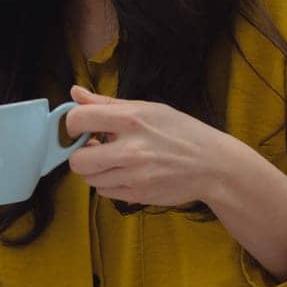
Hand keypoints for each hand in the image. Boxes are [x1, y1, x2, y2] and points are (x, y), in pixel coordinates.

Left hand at [63, 85, 233, 207]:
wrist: (213, 165)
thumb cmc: (181, 132)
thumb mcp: (148, 108)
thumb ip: (107, 103)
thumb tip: (74, 92)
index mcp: (132, 119)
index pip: (78, 120)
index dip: (72, 125)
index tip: (81, 128)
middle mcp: (131, 149)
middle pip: (77, 160)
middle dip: (80, 154)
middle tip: (95, 148)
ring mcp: (134, 175)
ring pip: (88, 178)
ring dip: (95, 170)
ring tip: (113, 159)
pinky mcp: (136, 194)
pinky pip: (103, 192)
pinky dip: (108, 183)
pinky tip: (124, 172)